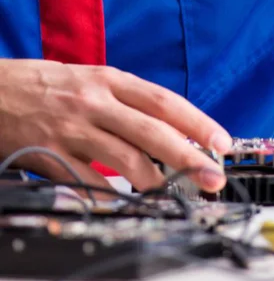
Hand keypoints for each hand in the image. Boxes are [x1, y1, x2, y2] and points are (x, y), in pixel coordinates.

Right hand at [0, 60, 230, 193]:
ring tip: (174, 193)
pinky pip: (89, 183)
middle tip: (213, 176)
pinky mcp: (50, 155)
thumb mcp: (90, 78)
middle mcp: (95, 101)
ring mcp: (73, 129)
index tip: (220, 142)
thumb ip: (126, 101)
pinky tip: (127, 202)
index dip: (197, 122)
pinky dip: (112, 196)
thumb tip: (167, 129)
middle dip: (189, 157)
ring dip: (156, 181)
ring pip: (126, 159)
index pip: (164, 101)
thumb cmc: (46, 85)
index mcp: (109, 79)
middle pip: (153, 131)